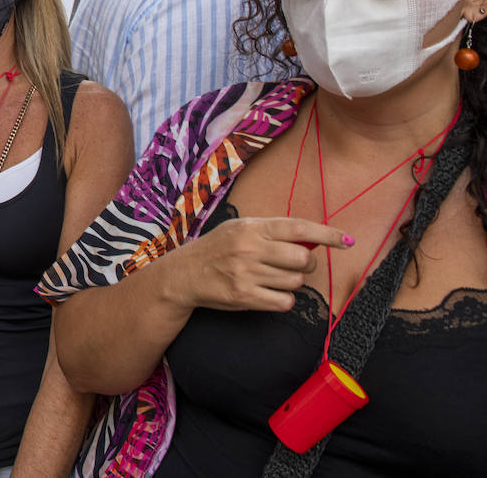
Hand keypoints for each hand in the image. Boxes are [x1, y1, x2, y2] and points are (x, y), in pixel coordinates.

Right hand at [175, 216, 350, 313]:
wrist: (184, 274)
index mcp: (252, 228)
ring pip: (296, 282)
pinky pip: (284, 302)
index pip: (299, 228)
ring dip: (291, 282)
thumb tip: (313, 240)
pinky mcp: (244, 297)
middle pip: (303, 259)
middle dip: (305, 264)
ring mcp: (247, 273)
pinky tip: (268, 293)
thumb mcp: (240, 229)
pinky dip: (283, 300)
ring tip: (271, 278)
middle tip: (292, 265)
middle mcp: (250, 248)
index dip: (327, 234)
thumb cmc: (218, 249)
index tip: (347, 240)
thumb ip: (273, 232)